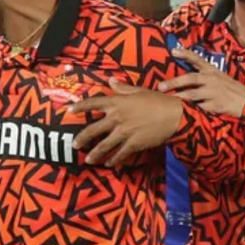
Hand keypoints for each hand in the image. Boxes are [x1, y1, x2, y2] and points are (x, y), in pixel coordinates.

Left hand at [70, 85, 185, 166]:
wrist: (174, 115)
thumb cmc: (159, 100)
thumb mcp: (139, 91)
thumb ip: (123, 88)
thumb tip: (111, 80)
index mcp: (117, 102)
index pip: (93, 103)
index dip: (80, 107)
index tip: (70, 111)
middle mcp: (117, 117)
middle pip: (93, 129)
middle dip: (82, 138)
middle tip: (75, 145)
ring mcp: (124, 132)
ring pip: (104, 145)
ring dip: (95, 154)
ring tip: (88, 160)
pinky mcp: (133, 144)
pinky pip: (120, 154)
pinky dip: (114, 160)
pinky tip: (109, 164)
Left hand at [164, 48, 244, 116]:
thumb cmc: (231, 90)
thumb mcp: (220, 78)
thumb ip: (204, 76)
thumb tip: (185, 76)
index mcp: (212, 71)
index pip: (198, 59)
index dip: (186, 54)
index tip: (173, 50)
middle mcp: (212, 79)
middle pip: (190, 78)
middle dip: (174, 82)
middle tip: (160, 86)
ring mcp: (214, 92)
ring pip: (192, 94)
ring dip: (179, 97)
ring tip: (168, 100)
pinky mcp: (215, 105)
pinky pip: (199, 107)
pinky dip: (190, 109)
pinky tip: (182, 112)